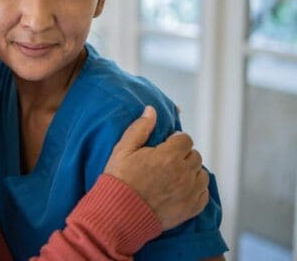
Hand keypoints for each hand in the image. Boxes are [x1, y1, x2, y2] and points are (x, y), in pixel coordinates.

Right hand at [104, 106, 208, 229]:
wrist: (120, 214)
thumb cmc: (120, 180)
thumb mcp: (123, 149)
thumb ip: (140, 128)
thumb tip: (151, 110)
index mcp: (168, 156)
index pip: (185, 139)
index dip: (175, 140)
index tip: (165, 146)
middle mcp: (183, 173)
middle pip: (195, 155)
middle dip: (183, 155)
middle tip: (167, 161)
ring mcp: (189, 192)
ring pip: (202, 174)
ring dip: (191, 172)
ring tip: (174, 176)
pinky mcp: (191, 208)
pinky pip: (204, 193)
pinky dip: (196, 189)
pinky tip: (181, 189)